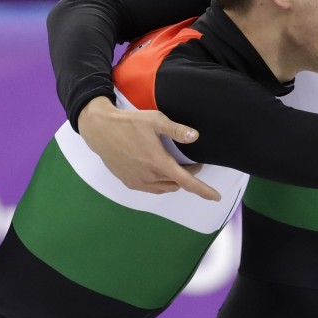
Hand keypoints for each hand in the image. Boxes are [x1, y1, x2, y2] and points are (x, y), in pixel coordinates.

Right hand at [77, 96, 220, 200]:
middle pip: (178, 183)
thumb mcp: (155, 120)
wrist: (100, 131)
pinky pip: (152, 189)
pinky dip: (161, 183)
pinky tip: (159, 171)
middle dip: (188, 175)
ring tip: (176, 166)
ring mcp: (138, 181)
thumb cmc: (129, 123)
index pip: (187, 182)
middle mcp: (149, 176)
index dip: (203, 190)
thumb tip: (195, 137)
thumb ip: (177, 130)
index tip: (216, 197)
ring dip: (175, 180)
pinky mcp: (129, 183)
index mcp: (158, 162)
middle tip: (191, 161)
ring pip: (165, 188)